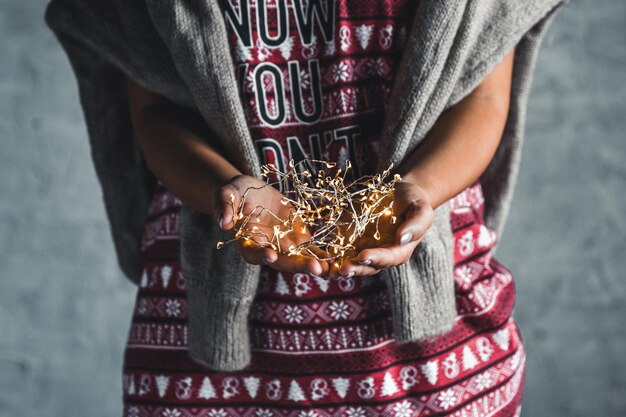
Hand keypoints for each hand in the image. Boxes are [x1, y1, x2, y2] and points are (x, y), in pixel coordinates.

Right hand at [214, 175, 329, 275]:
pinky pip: (313, 249)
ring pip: (300, 259)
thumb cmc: (234, 192)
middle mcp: (267, 249)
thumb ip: (225, 206)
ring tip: (331, 270)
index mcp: (246, 243)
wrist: (252, 192)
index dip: (261, 254)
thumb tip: (224, 222)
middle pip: (282, 261)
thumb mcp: (226, 194)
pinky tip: (339, 260)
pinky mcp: (298, 238)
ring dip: (315, 265)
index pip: (253, 252)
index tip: (271, 255)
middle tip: (315, 269)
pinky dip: (325, 255)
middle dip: (298, 265)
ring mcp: (284, 246)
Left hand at [330, 181, 433, 277]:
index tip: (364, 255)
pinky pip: (338, 251)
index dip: (376, 258)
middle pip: (367, 267)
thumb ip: (416, 224)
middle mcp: (380, 255)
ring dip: (338, 268)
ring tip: (327, 269)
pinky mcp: (350, 241)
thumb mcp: (421, 209)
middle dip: (354, 269)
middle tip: (342, 269)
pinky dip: (328, 256)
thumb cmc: (414, 202)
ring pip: (350, 263)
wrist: (398, 193)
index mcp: (399, 251)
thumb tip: (403, 238)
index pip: (388, 258)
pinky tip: (317, 256)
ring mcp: (364, 249)